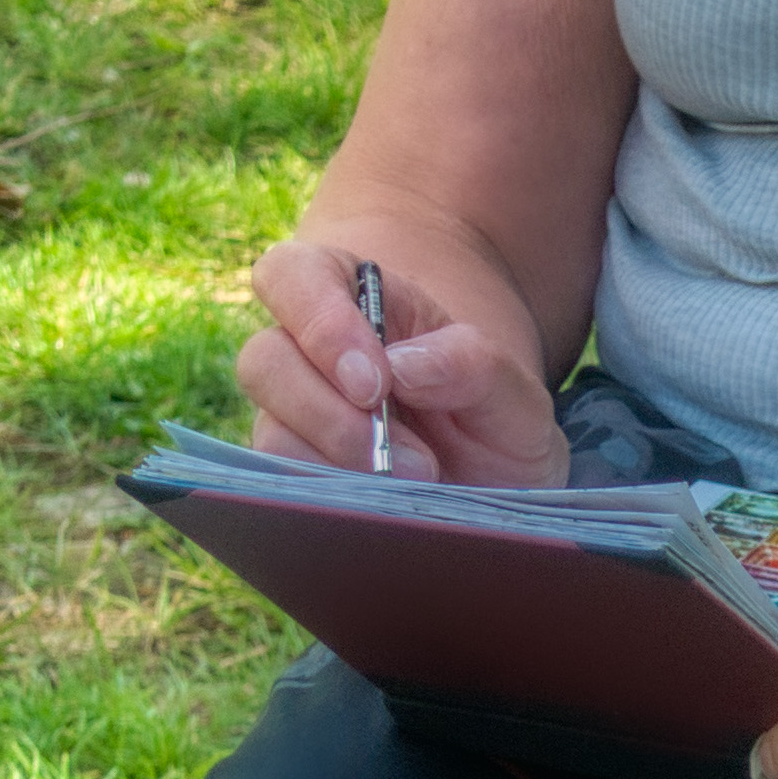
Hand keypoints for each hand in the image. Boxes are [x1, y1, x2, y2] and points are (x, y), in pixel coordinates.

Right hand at [236, 239, 567, 483]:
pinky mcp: (297, 476)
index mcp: (359, 299)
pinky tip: (383, 503)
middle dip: (328, 411)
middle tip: (399, 452)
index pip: (293, 275)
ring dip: (340, 462)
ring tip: (415, 479)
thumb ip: (471, 362)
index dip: (319, 323)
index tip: (373, 381)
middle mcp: (313, 354)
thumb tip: (401, 367)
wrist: (500, 494)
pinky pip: (284, 487)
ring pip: (271, 431)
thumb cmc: (498, 424)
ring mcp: (298, 418)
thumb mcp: (513, 389)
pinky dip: (333, 498)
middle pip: (264, 359)